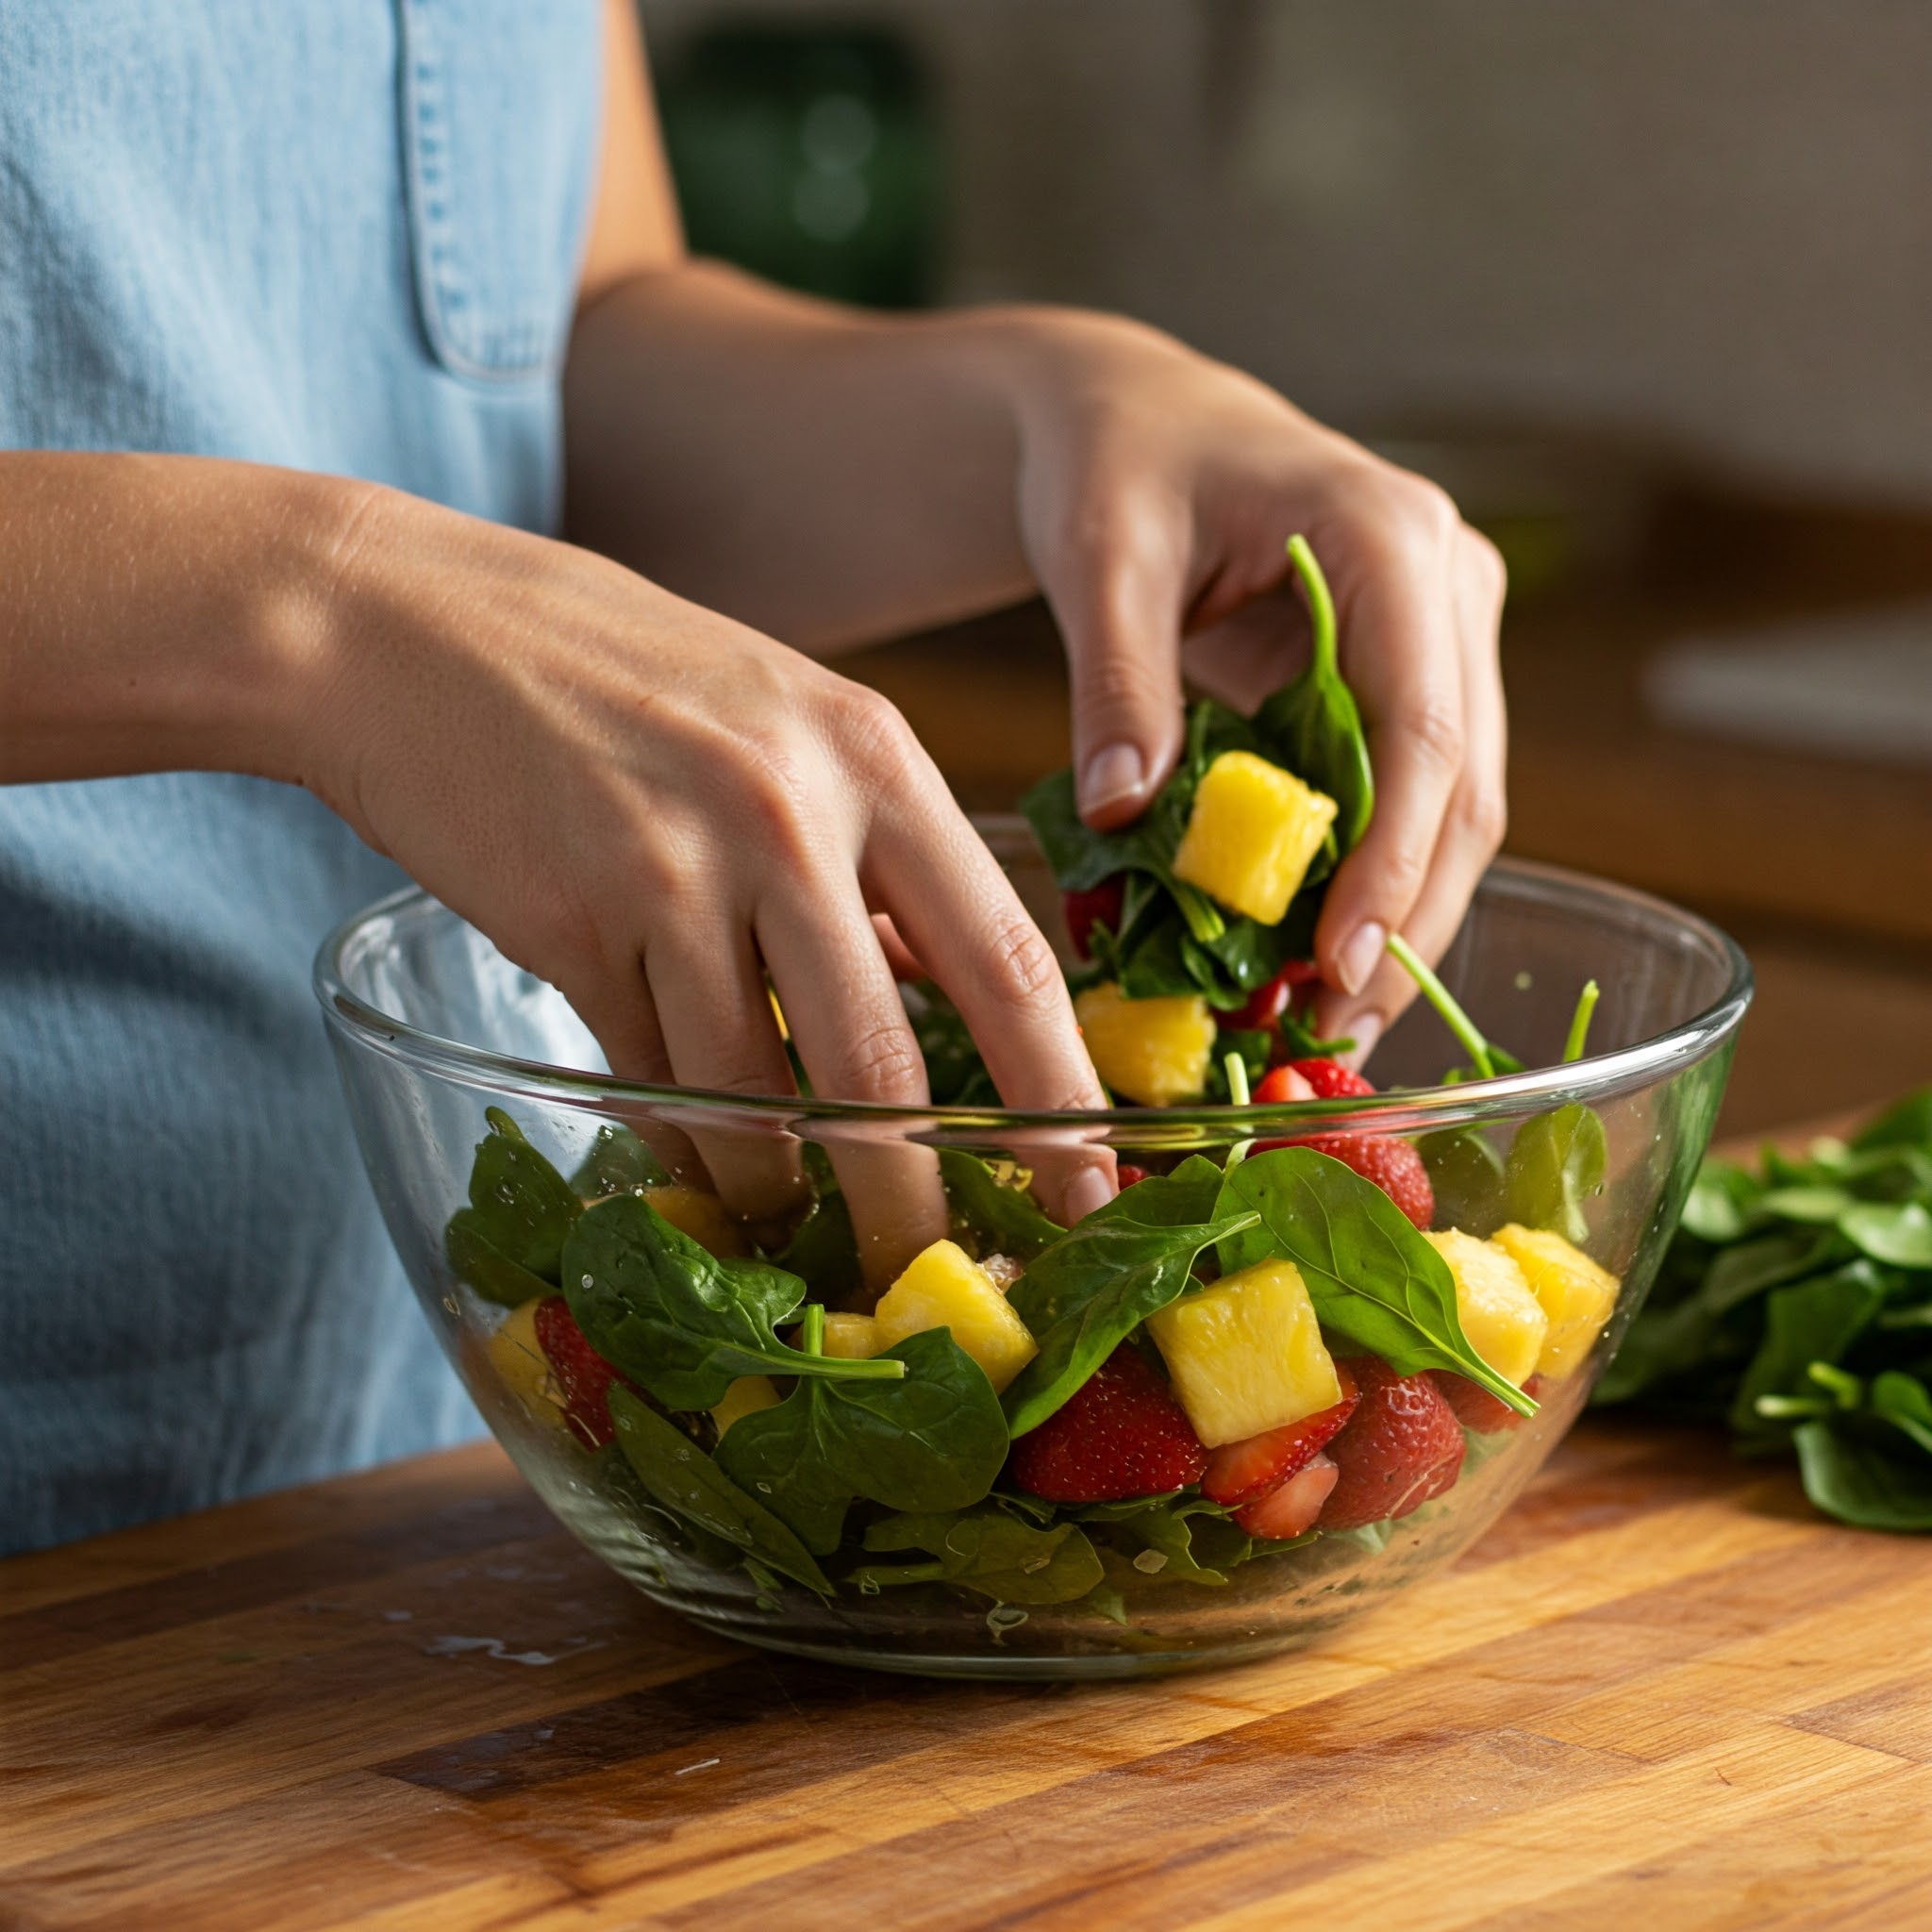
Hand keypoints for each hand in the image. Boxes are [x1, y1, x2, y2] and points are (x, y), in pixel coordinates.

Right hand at [306, 488, 1108, 1277]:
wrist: (415, 627)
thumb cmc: (619, 673)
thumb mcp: (787, 723)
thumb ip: (874, 852)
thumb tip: (944, 984)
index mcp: (875, 758)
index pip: (1005, 954)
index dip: (1056, 1090)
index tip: (1090, 1181)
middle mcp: (792, 816)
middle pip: (884, 1064)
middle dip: (915, 1197)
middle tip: (935, 1275)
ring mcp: (678, 873)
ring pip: (756, 1098)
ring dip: (778, 1190)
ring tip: (794, 1235)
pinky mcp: (575, 929)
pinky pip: (654, 1082)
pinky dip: (684, 1143)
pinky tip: (697, 1168)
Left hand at [1002, 314, 1507, 1056]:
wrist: (1134, 424)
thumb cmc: (1115, 466)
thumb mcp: (1099, 559)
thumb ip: (1117, 685)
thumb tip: (1124, 817)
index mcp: (1390, 539)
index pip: (1422, 729)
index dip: (1391, 863)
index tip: (1339, 966)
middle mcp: (1446, 587)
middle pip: (1461, 789)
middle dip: (1402, 921)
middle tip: (1326, 1034)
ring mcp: (1442, 636)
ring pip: (1452, 810)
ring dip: (1392, 919)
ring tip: (1315, 1023)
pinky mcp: (1410, 680)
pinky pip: (1406, 800)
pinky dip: (1363, 882)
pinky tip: (1307, 957)